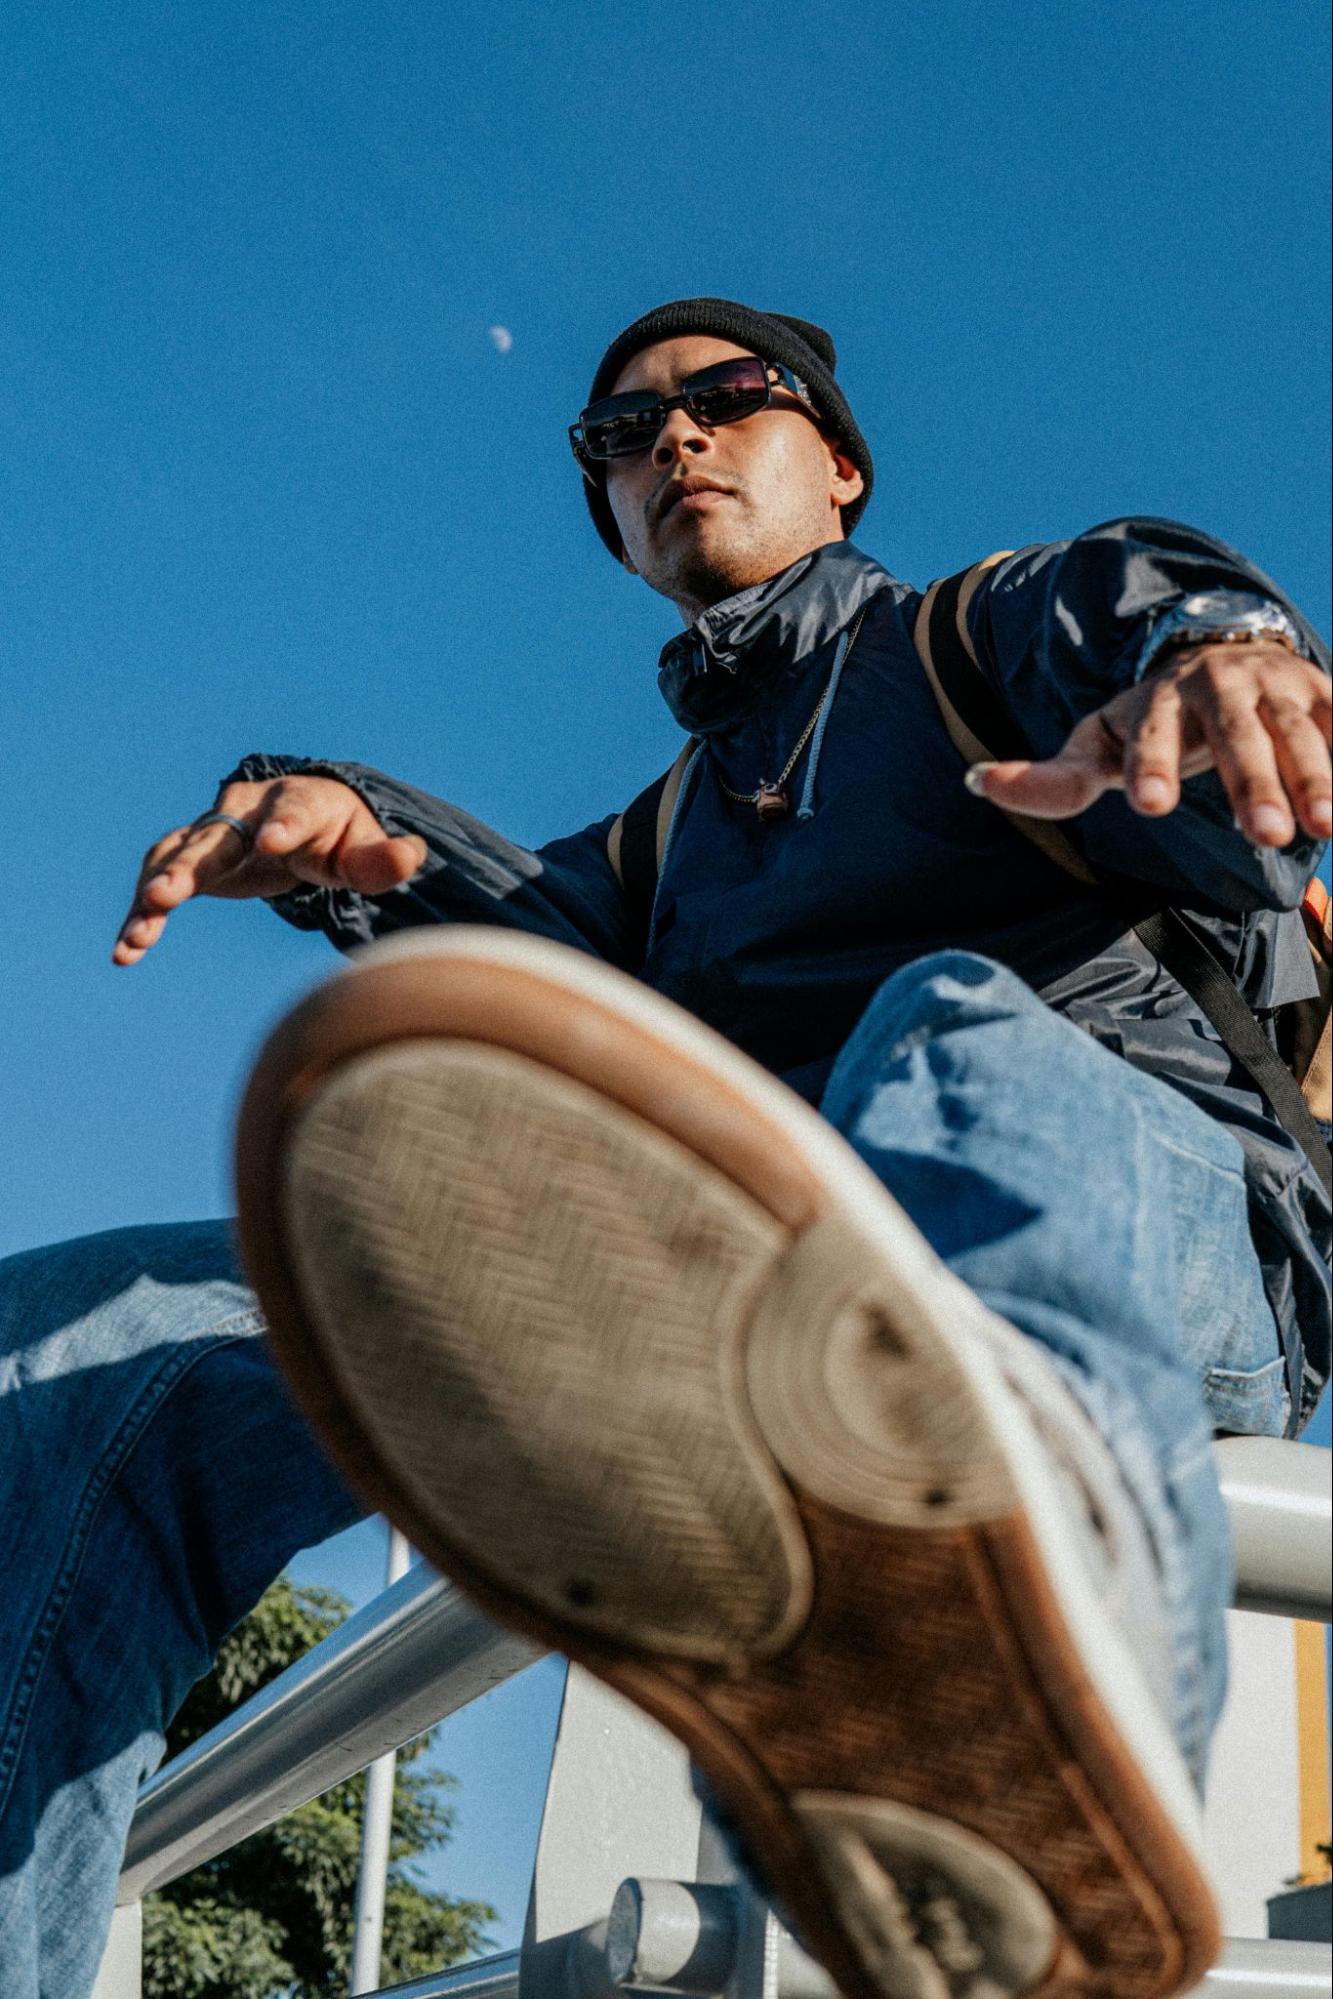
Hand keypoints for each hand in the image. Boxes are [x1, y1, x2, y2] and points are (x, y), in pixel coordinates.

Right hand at [113, 775, 426, 964]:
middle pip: (216, 835)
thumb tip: (412, 855)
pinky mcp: (191, 864)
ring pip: (176, 857)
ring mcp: (212, 835)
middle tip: (168, 892)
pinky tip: (127, 952)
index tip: (272, 842)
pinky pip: (160, 886)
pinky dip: (142, 915)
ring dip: (156, 892)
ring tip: (140, 930)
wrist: (299, 822)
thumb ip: (384, 858)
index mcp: (297, 803)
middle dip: (192, 863)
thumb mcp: (364, 850)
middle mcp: (244, 811)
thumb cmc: (338, 837)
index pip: (291, 811)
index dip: (282, 825)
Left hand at [968, 639, 1332, 846]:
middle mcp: (1218, 688)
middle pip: (1236, 737)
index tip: (1150, 806)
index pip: (1152, 736)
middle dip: (1252, 783)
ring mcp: (1274, 688)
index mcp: (1156, 702)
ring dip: (1316, 776)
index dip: (1152, 766)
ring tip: (1325, 827)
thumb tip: (976, 781)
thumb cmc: (1150, 723)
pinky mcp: (1321, 692)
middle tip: (1267, 836)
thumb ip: (1050, 777)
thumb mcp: (1099, 745)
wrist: (1218, 658)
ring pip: (1297, 733)